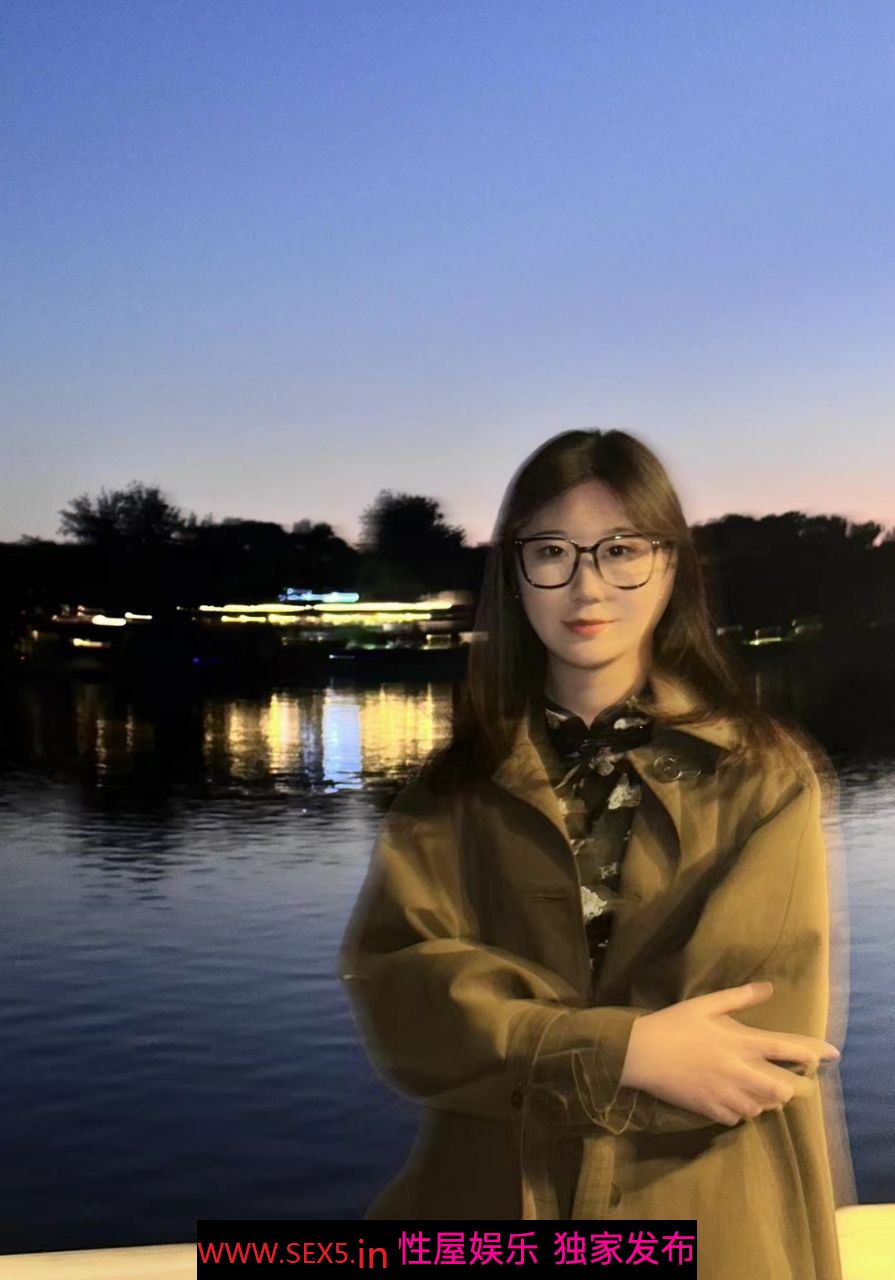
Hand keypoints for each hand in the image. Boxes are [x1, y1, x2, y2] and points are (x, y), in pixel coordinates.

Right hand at [620, 981, 840, 1125]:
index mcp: (739, 1043)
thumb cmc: (673, 1024)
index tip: (828, 1055)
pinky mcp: (711, 1110)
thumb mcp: (705, 1004)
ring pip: (763, 1107)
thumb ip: (738, 998)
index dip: (811, 1052)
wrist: (641, 1055)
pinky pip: (738, 1118)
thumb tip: (768, 988)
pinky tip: (735, 1100)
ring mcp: (726, 1095)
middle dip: (793, 1086)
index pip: (785, 1049)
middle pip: (783, 1089)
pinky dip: (742, 1110)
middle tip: (788, 1080)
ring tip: (761, 1090)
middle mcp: (739, 1072)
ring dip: (767, 1099)